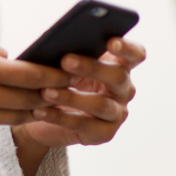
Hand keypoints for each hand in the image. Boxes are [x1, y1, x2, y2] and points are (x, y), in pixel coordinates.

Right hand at [0, 24, 70, 123]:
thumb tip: (8, 58)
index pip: (29, 75)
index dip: (54, 76)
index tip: (72, 73)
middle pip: (30, 97)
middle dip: (55, 92)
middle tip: (74, 86)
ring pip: (21, 113)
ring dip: (42, 107)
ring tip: (59, 98)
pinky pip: (5, 120)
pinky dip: (24, 115)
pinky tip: (34, 108)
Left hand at [12, 37, 145, 149]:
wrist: (48, 113)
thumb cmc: (62, 78)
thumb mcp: (66, 64)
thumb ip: (70, 52)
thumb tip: (56, 44)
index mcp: (119, 65)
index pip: (135, 55)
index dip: (127, 48)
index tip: (111, 41)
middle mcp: (124, 89)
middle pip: (118, 77)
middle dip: (91, 67)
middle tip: (65, 60)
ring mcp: (117, 113)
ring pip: (100, 104)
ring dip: (71, 97)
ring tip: (47, 92)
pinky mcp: (104, 133)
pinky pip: (82, 125)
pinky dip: (58, 117)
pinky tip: (40, 111)